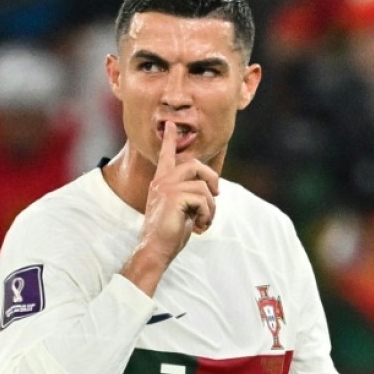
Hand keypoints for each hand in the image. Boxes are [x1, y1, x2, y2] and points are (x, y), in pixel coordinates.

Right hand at [121, 122, 218, 295]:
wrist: (156, 249)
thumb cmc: (171, 232)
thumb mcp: (182, 208)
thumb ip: (191, 194)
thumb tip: (212, 188)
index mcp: (162, 182)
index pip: (166, 155)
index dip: (170, 139)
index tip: (171, 124)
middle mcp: (162, 181)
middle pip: (195, 165)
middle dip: (212, 178)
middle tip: (217, 195)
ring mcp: (167, 188)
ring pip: (203, 186)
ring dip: (211, 207)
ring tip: (205, 221)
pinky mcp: (174, 197)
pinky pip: (203, 199)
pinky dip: (208, 214)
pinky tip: (200, 226)